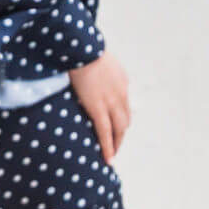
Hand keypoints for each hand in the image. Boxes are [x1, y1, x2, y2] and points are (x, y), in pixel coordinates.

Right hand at [69, 50, 132, 164]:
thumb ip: (100, 74)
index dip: (121, 119)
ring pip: (119, 129)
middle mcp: (121, 94)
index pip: (124, 106)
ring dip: (116, 143)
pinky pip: (105, 132)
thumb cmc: (85, 53)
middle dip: (121, 134)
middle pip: (125, 120)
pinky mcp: (98, 108)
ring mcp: (111, 102)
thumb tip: (91, 78)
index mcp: (122, 82)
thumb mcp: (99, 62)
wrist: (83, 51)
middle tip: (116, 145)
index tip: (117, 128)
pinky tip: (108, 157)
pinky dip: (108, 146)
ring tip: (111, 154)